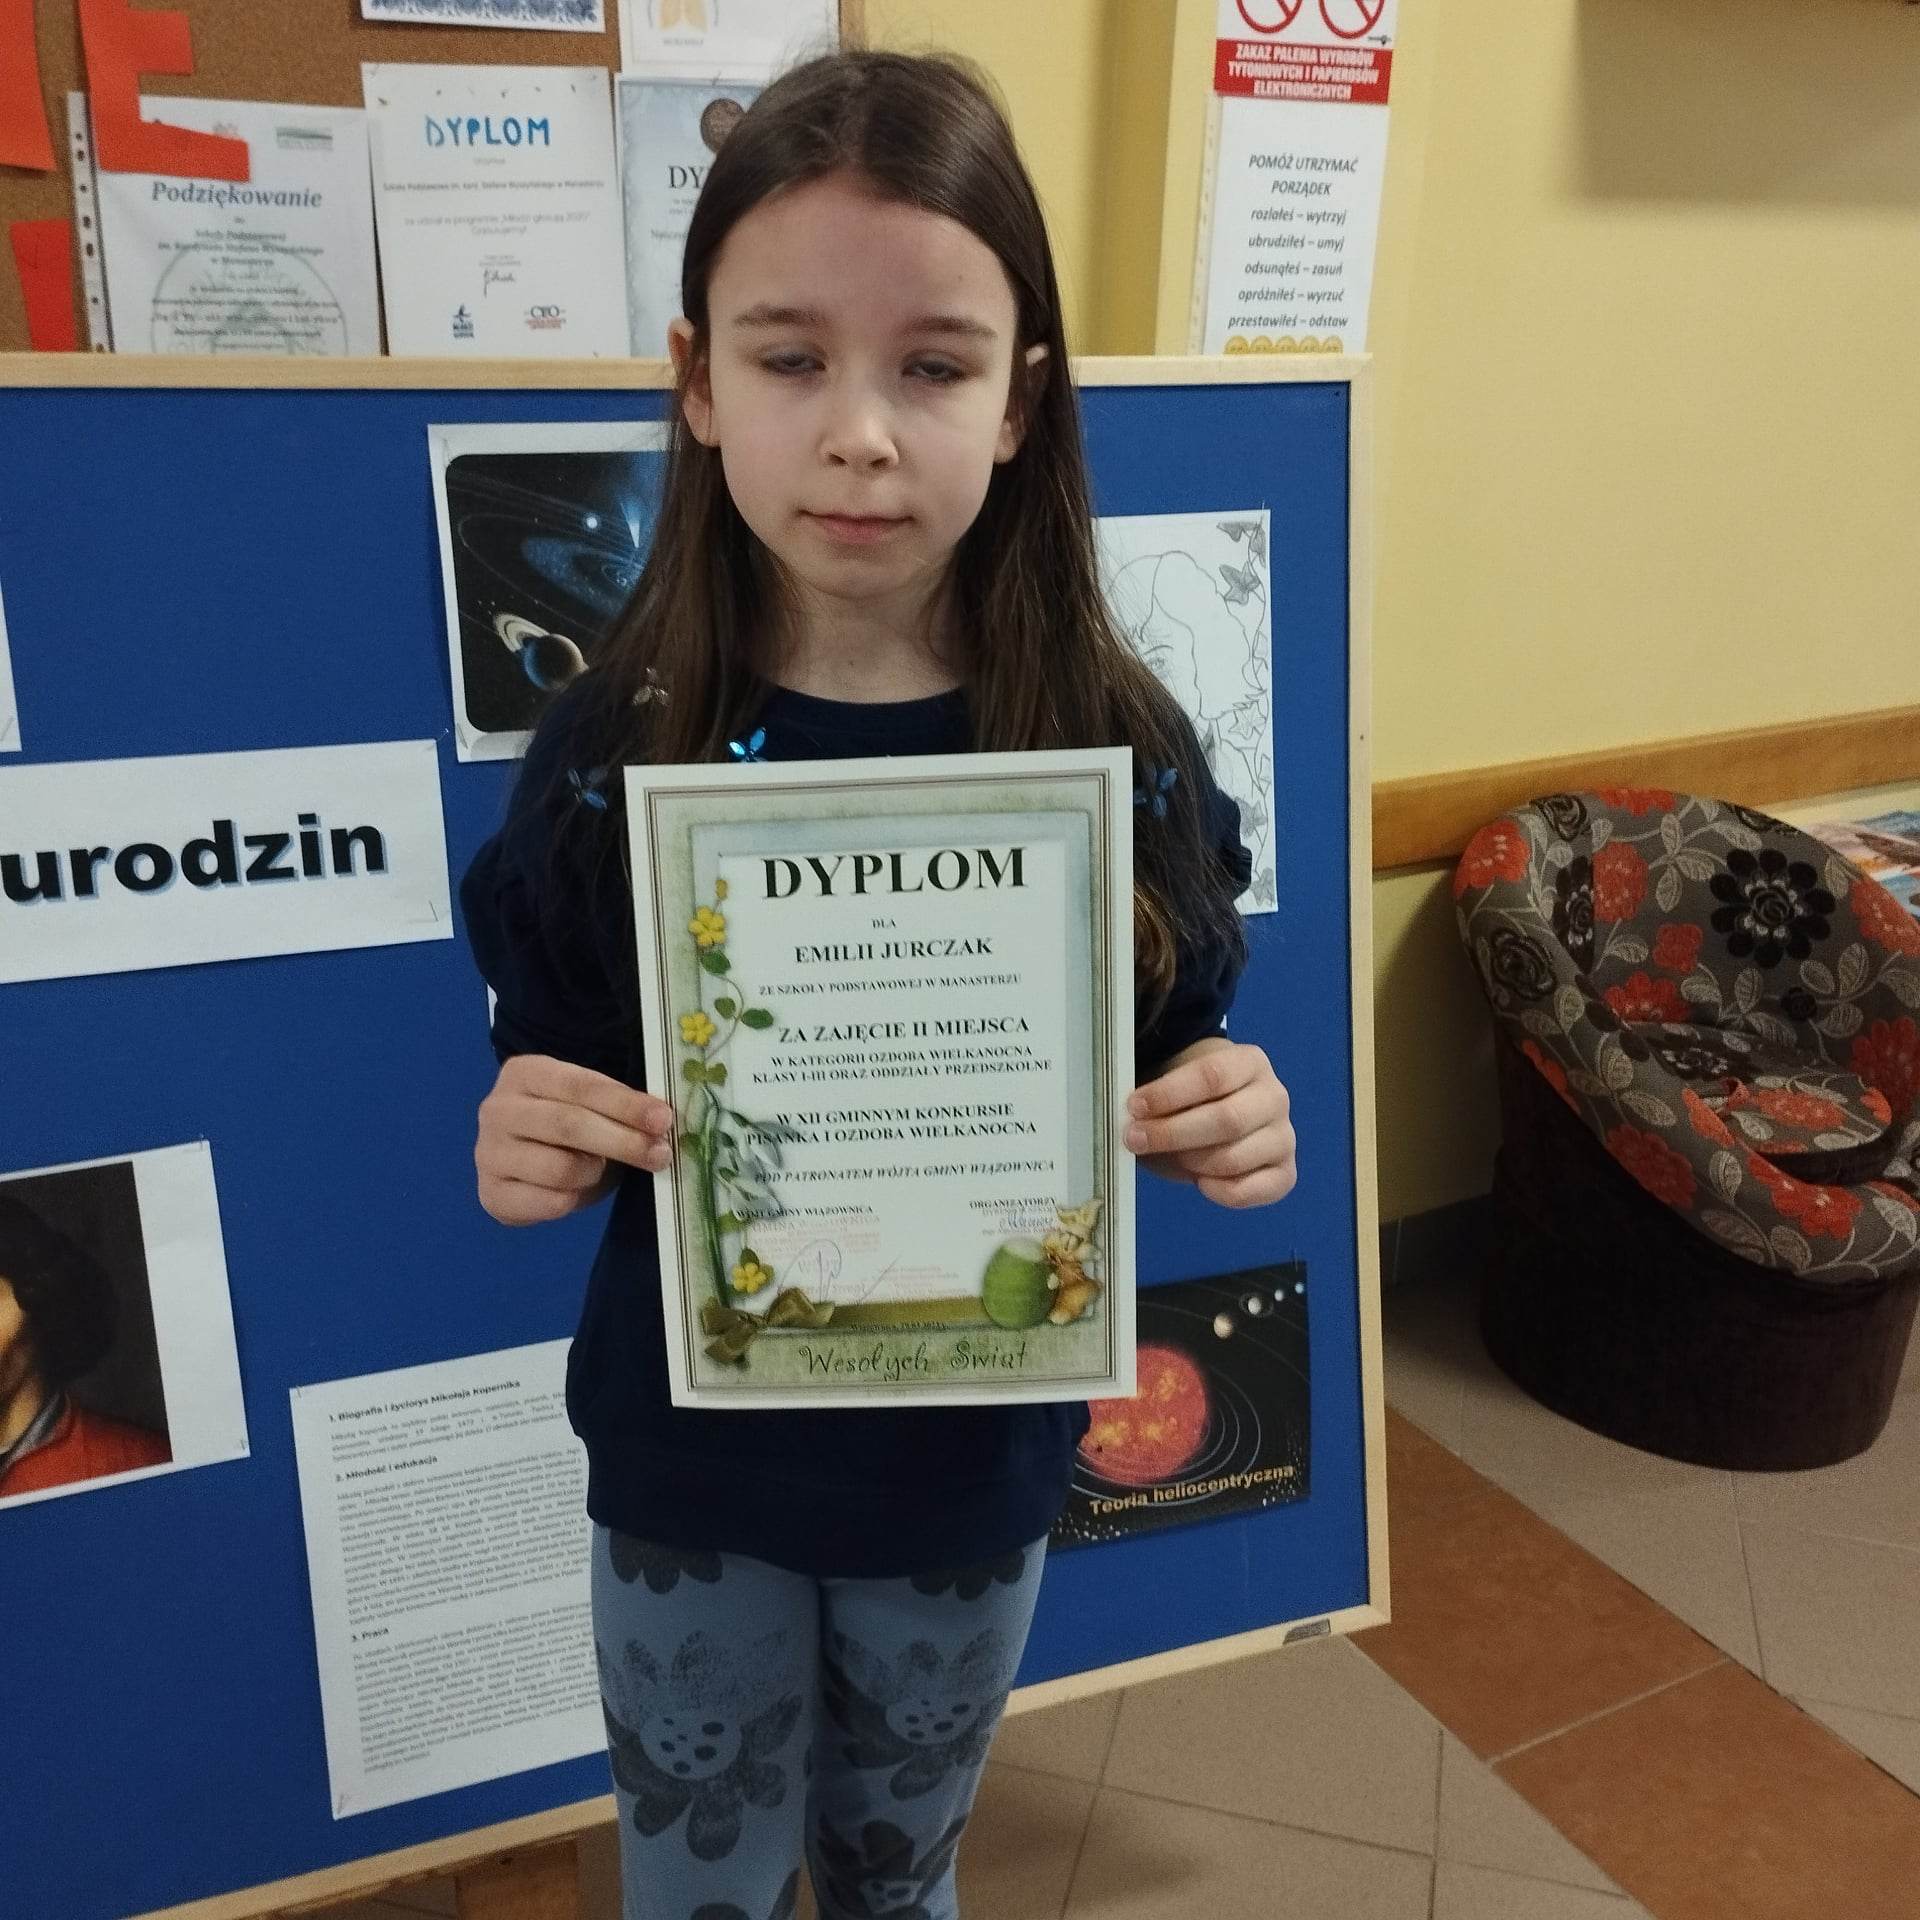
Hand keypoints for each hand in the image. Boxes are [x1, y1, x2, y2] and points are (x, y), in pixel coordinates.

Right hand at [475, 1054, 674, 1225]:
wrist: (523, 1167)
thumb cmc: (565, 1129)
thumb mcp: (589, 1106)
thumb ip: (618, 1107)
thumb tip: (661, 1121)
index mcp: (526, 1073)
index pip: (581, 1085)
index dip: (626, 1104)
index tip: (663, 1119)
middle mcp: (498, 1109)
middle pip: (569, 1125)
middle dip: (623, 1141)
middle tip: (660, 1153)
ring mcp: (489, 1152)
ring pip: (560, 1168)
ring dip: (595, 1172)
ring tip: (600, 1169)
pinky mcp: (491, 1193)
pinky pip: (549, 1202)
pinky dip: (574, 1200)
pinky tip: (576, 1190)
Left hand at [1124, 1039, 1295, 1207]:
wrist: (1216, 1113)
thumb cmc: (1190, 1098)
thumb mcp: (1175, 1087)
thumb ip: (1156, 1098)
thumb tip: (1129, 1119)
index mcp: (1250, 1062)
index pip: (1212, 1075)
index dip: (1169, 1093)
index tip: (1134, 1106)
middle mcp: (1274, 1097)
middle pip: (1227, 1120)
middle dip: (1173, 1133)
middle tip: (1135, 1138)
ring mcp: (1284, 1137)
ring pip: (1235, 1158)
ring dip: (1192, 1162)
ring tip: (1170, 1156)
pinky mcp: (1284, 1173)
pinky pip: (1251, 1191)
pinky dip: (1219, 1192)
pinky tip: (1200, 1181)